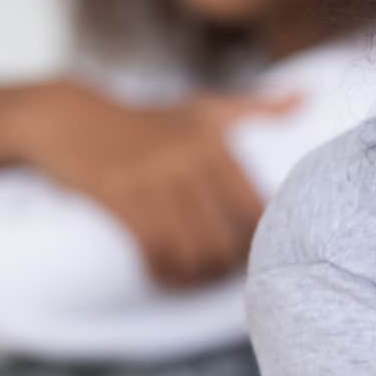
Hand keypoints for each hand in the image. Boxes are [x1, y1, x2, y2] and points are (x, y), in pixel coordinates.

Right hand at [9, 81, 300, 286]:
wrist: (68, 118)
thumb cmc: (146, 120)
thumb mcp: (203, 107)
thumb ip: (257, 107)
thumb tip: (308, 97)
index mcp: (214, 142)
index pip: (254, 208)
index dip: (258, 242)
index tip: (252, 255)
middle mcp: (188, 157)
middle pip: (224, 235)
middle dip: (225, 266)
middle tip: (219, 274)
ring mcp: (151, 176)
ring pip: (190, 247)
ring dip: (195, 276)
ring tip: (194, 279)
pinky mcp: (117, 194)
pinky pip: (152, 247)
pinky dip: (163, 272)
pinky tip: (165, 278)